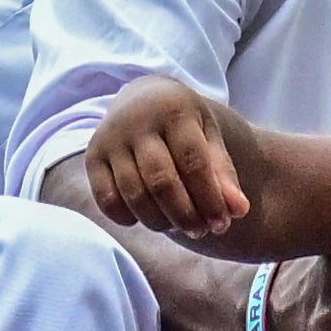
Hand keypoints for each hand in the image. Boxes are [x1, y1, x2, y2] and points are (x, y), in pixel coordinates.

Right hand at [62, 84, 253, 240]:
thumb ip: (223, 173)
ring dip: (160, 221)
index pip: (194, 163)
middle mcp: (137, 121)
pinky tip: (146, 218)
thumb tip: (238, 211)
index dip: (210, 199)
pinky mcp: (92, 156)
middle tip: (200, 231)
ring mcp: (110, 139)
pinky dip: (127, 218)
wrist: (142, 99)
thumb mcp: (208, 137)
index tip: (222, 224)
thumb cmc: (183, 125)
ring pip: (135, 195)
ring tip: (178, 226)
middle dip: (185, 214)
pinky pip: (107, 200)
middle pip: (162, 182)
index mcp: (173, 109)